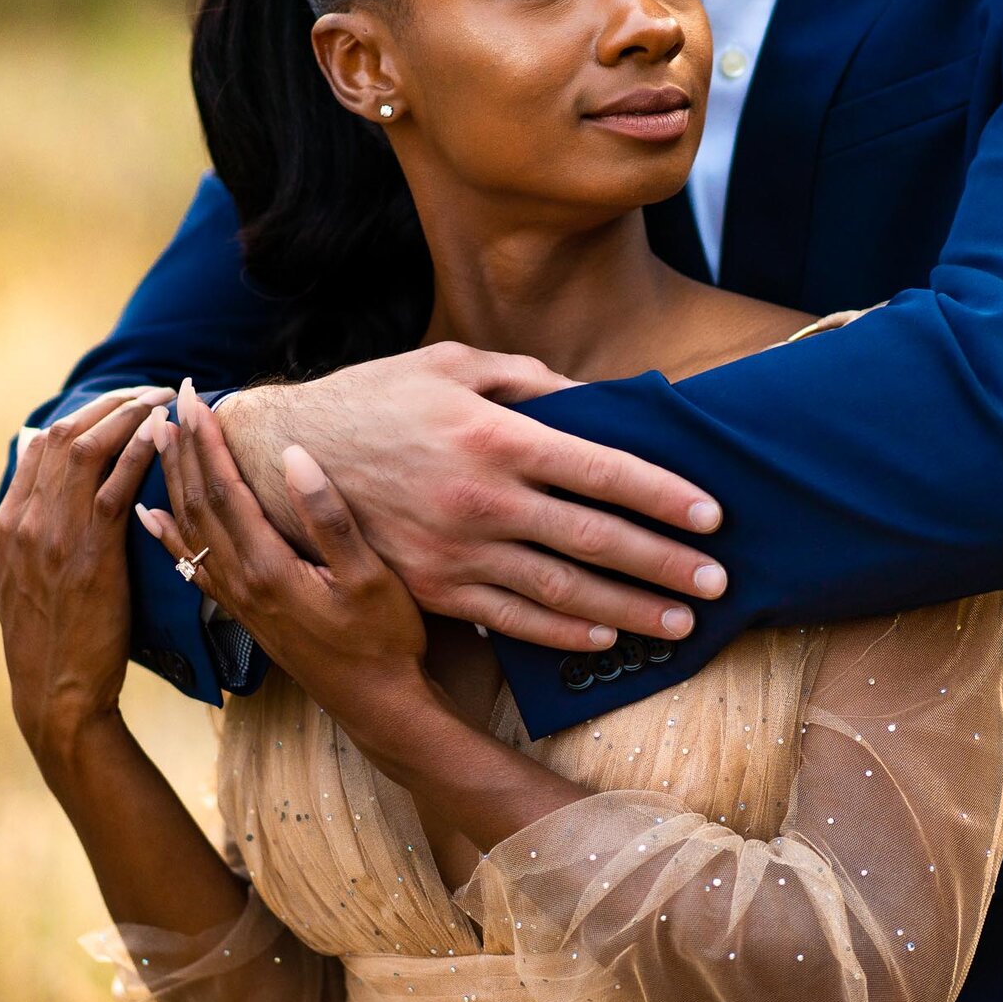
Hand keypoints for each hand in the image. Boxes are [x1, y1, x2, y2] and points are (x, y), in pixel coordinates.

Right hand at [0, 386, 168, 776]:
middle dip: (110, 402)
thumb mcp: (19, 576)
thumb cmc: (48, 636)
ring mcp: (53, 536)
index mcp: (7, 522)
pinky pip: (115, 487)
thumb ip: (25, 521)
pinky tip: (162, 433)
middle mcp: (25, 521)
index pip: (42, 442)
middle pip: (64, 435)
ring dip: (128, 415)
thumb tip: (32, 458)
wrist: (54, 692)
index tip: (119, 400)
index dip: (83, 412)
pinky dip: (138, 451)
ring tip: (163, 399)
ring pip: (87, 450)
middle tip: (150, 389)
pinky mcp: (90, 555)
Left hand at [143, 383, 436, 736]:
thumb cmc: (384, 640)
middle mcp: (243, 582)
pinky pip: (193, 563)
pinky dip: (167, 534)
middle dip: (183, 448)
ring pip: (190, 529)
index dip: (207, 441)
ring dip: (173, 480)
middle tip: (170, 401)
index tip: (193, 399)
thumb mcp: (370, 576)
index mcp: (268, 566)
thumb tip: (293, 456)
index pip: (225, 490)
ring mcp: (240, 599)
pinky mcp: (244, 612)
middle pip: (198, 503)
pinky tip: (150, 516)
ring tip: (157, 439)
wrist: (377, 705)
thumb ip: (329, 518)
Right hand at [216, 344, 728, 651]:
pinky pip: (511, 619)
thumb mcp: (449, 364)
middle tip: (719, 580)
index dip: (665, 494)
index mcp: (495, 435)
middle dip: (665, 563)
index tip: (712, 514)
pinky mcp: (433, 588)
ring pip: (562, 590)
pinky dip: (563, 632)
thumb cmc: (375, 399)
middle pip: (596, 538)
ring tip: (680, 622)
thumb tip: (592, 400)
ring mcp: (457, 551)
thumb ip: (526, 379)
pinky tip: (603, 638)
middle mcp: (482, 498)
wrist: (283, 459)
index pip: (603, 469)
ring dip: (629, 610)